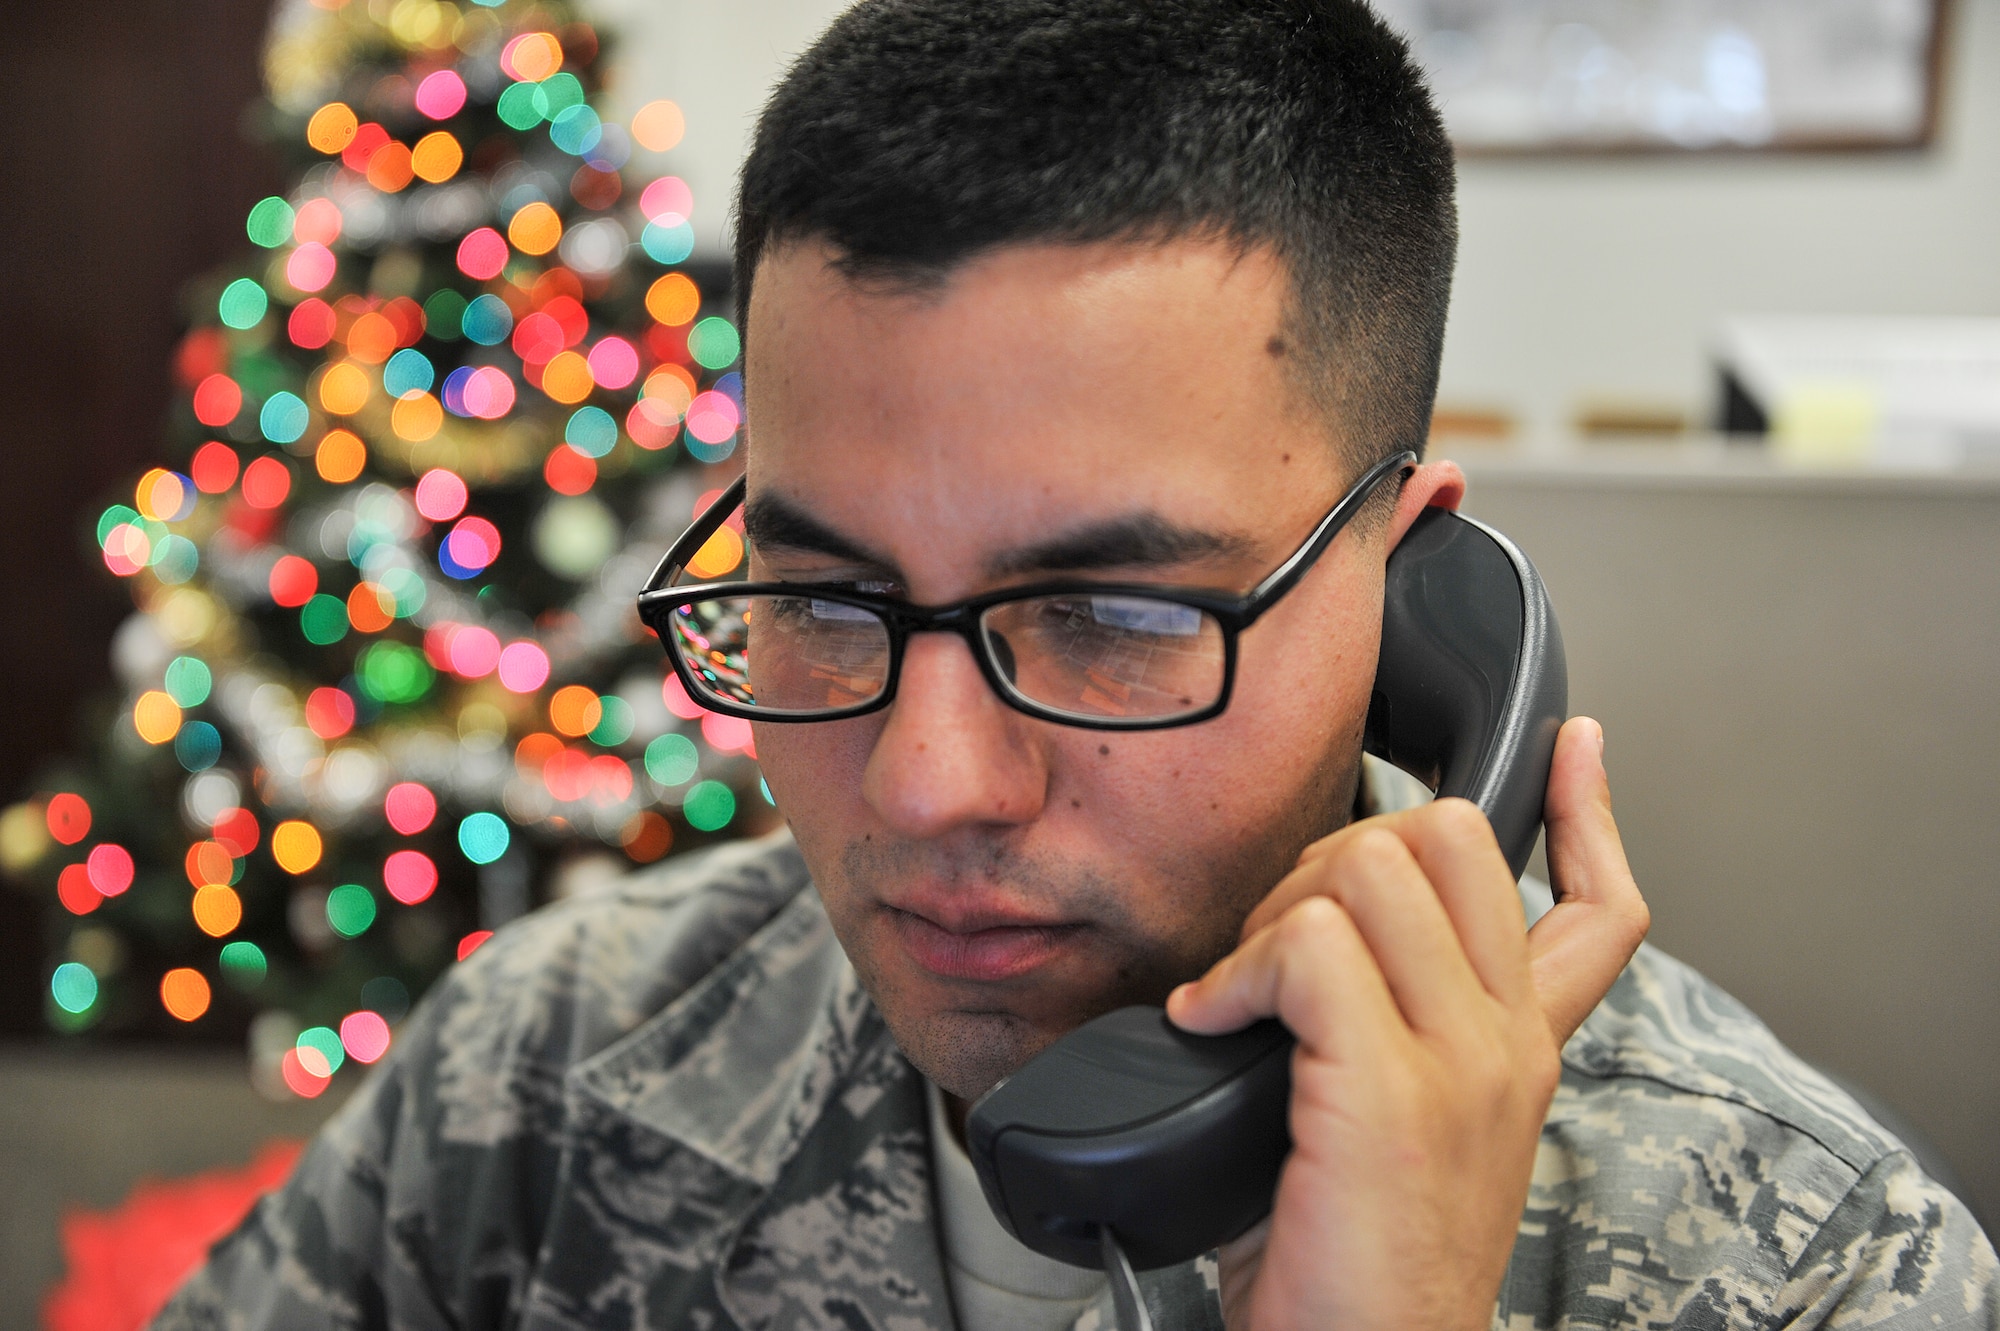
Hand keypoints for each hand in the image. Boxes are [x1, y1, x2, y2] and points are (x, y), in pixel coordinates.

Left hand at [1165, 716, 1647, 1330]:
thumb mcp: (1386, 1129)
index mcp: (1520, 1055)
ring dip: (1276, 909)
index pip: (1605, 909)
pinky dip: (1237, 968)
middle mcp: (1509, 1049)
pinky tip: (1210, 1021)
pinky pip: (1309, 946)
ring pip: (1374, 866)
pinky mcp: (1393, 1095)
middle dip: (1342, 853)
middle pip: (1454, 838)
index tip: (1576, 744)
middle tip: (1280, 939)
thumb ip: (1379, 1029)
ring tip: (1241, 992)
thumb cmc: (1344, 1265)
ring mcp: (1462, 1066)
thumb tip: (1296, 940)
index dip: (1591, 812)